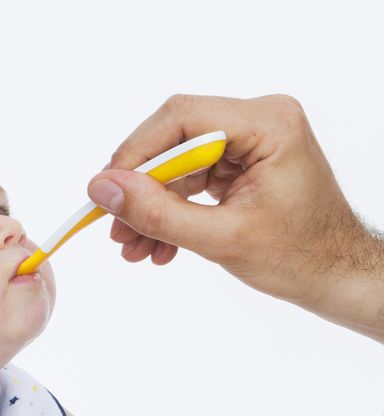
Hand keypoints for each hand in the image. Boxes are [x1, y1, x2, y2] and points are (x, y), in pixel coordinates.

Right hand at [86, 94, 383, 339]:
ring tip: (132, 248)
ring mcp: (250, 142)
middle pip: (175, 140)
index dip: (136, 153)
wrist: (333, 276)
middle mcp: (259, 121)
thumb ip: (158, 213)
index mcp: (267, 124)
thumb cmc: (297, 257)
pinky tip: (158, 247)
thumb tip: (103, 189)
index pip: (182, 118)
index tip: (105, 191)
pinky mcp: (241, 165)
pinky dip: (172, 214)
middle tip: (113, 227)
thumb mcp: (220, 239)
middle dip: (141, 190)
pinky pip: (192, 182)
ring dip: (152, 209)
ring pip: (178, 166)